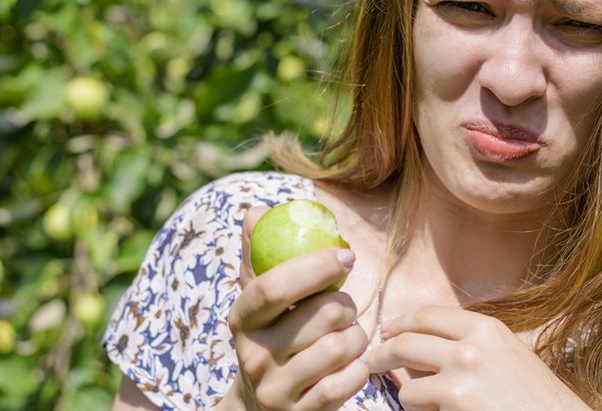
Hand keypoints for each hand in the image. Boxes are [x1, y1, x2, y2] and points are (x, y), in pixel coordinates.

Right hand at [226, 206, 370, 410]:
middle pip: (322, 314)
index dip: (315, 266)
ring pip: (341, 346)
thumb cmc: (267, 337)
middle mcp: (254, 356)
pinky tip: (350, 365)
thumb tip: (258, 211)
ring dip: (357, 336)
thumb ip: (258, 253)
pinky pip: (348, 381)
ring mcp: (277, 390)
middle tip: (344, 307)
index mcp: (242, 319)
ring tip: (347, 337)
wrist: (258, 410)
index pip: (273, 286)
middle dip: (346, 304)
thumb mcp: (256, 300)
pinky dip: (359, 368)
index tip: (346, 255)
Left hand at [367, 306, 590, 410]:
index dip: (400, 323)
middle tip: (373, 363)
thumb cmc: (535, 397)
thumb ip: (467, 343)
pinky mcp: (455, 408)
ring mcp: (460, 380)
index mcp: (485, 328)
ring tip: (427, 406)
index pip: (426, 316)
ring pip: (407, 388)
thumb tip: (417, 340)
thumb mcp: (506, 354)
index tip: (387, 331)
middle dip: (383, 354)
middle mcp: (470, 348)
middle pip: (405, 343)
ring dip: (410, 399)